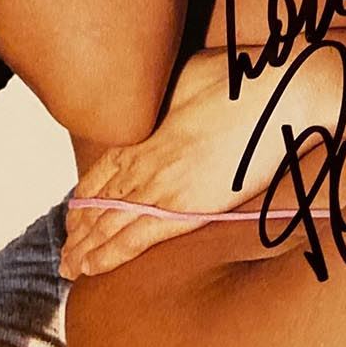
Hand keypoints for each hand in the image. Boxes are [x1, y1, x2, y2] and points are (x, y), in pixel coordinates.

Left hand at [60, 43, 340, 278]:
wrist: (282, 92)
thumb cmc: (245, 79)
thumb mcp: (191, 76)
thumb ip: (168, 98)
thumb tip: (160, 101)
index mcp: (148, 128)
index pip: (102, 170)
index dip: (84, 196)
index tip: (73, 213)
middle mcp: (147, 157)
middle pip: (100, 200)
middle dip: (79, 229)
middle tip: (64, 250)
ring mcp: (164, 183)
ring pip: (109, 224)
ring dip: (85, 248)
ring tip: (68, 268)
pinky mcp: (185, 206)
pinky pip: (134, 238)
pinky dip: (107, 256)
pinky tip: (89, 270)